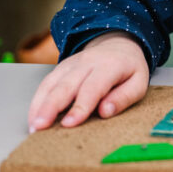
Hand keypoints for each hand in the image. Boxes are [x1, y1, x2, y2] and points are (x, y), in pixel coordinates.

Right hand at [26, 33, 148, 132]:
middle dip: (51, 107)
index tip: (69, 123)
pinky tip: (34, 116)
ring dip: (40, 105)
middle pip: (66, 85)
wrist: (118, 44)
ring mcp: (71, 64)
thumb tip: (106, 111)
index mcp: (109, 66)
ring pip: (51, 83)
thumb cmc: (128, 68)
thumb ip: (124, 97)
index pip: (92, 87)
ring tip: (33, 126)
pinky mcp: (61, 68)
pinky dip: (37, 100)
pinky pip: (46, 83)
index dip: (80, 106)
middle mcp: (87, 63)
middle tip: (40, 127)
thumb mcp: (139, 82)